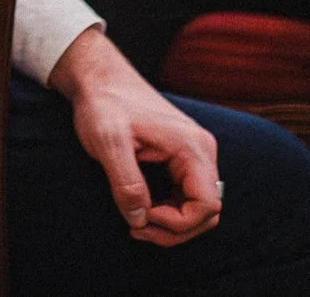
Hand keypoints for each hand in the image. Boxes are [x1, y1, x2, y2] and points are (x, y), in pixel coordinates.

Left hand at [47, 26, 223, 246]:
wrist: (100, 78)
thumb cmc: (104, 104)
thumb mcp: (108, 142)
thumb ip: (126, 183)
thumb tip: (140, 220)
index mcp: (192, 146)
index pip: (206, 205)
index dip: (176, 223)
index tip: (142, 217)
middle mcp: (201, 150)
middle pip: (208, 212)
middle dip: (175, 230)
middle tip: (137, 228)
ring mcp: (195, 154)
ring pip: (200, 207)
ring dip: (174, 225)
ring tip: (138, 223)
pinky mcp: (183, 157)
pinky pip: (188, 196)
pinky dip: (170, 211)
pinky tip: (143, 209)